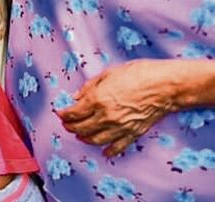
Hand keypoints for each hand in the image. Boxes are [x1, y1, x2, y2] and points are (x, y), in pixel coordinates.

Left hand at [57, 60, 176, 157]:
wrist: (165, 86)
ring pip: (96, 140)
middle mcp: (106, 117)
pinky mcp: (133, 134)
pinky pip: (117, 147)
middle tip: (66, 124)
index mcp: (97, 100)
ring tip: (79, 135)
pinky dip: (109, 151)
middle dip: (70, 127)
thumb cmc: (138, 74)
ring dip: (84, 138)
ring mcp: (120, 127)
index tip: (59, 113)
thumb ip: (89, 87)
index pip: (73, 113)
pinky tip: (104, 151)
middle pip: (81, 128)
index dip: (63, 114)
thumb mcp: (108, 74)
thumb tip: (76, 97)